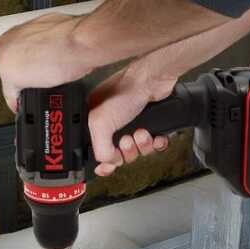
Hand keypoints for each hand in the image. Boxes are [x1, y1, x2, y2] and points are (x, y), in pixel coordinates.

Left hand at [0, 0, 227, 112]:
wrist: (87, 41)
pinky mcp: (11, 74)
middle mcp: (13, 39)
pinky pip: (13, 97)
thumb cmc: (88, 35)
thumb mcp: (75, 32)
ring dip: (26, 93)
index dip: (29, 68)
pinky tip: (35, 108)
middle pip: (12, 69)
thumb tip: (78, 40)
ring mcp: (9, 56)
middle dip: (25, 82)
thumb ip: (68, 38)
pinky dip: (24, 105)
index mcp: (28, 27)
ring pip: (12, 84)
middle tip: (39, 93)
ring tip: (40, 101)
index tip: (39, 78)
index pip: (19, 53)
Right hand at [88, 60, 175, 176]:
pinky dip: (156, 143)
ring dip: (142, 146)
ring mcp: (131, 124)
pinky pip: (153, 145)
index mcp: (94, 122)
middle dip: (126, 152)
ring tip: (142, 133)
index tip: (107, 168)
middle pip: (119, 154)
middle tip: (128, 140)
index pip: (95, 151)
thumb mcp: (100, 123)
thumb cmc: (125, 90)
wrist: (153, 80)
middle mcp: (112, 124)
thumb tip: (109, 163)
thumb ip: (100, 149)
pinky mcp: (149, 124)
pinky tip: (155, 136)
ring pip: (138, 151)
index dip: (103, 163)